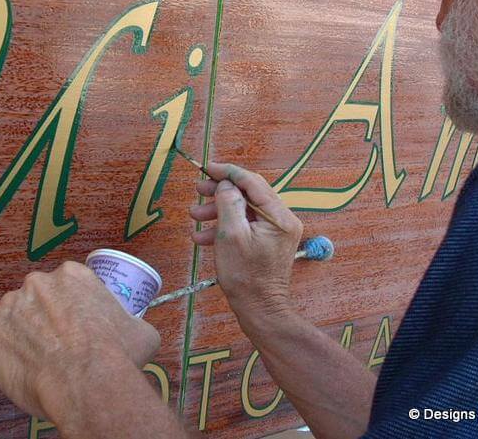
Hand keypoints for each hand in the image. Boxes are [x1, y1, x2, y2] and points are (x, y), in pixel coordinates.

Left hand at [0, 262, 159, 419]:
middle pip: (37, 298)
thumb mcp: (141, 332)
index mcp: (72, 275)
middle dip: (43, 319)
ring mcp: (9, 305)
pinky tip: (19, 368)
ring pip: (13, 319)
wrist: (87, 381)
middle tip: (57, 345)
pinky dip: (0, 354)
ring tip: (38, 361)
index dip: (70, 308)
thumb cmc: (115, 355)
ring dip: (22, 335)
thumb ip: (132, 322)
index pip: (66, 286)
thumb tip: (135, 329)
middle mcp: (37, 282)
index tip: (74, 326)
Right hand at [188, 162, 302, 320]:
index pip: (252, 182)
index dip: (228, 172)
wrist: (259, 310)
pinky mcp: (268, 242)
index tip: (206, 168)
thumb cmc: (245, 276)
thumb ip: (228, 203)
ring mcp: (276, 231)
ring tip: (195, 216)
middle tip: (197, 191)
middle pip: (249, 193)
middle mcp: (283, 219)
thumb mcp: (231, 235)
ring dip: (218, 210)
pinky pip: (246, 225)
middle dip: (220, 192)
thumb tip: (226, 185)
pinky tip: (203, 236)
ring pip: (244, 209)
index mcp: (279, 216)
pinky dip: (225, 227)